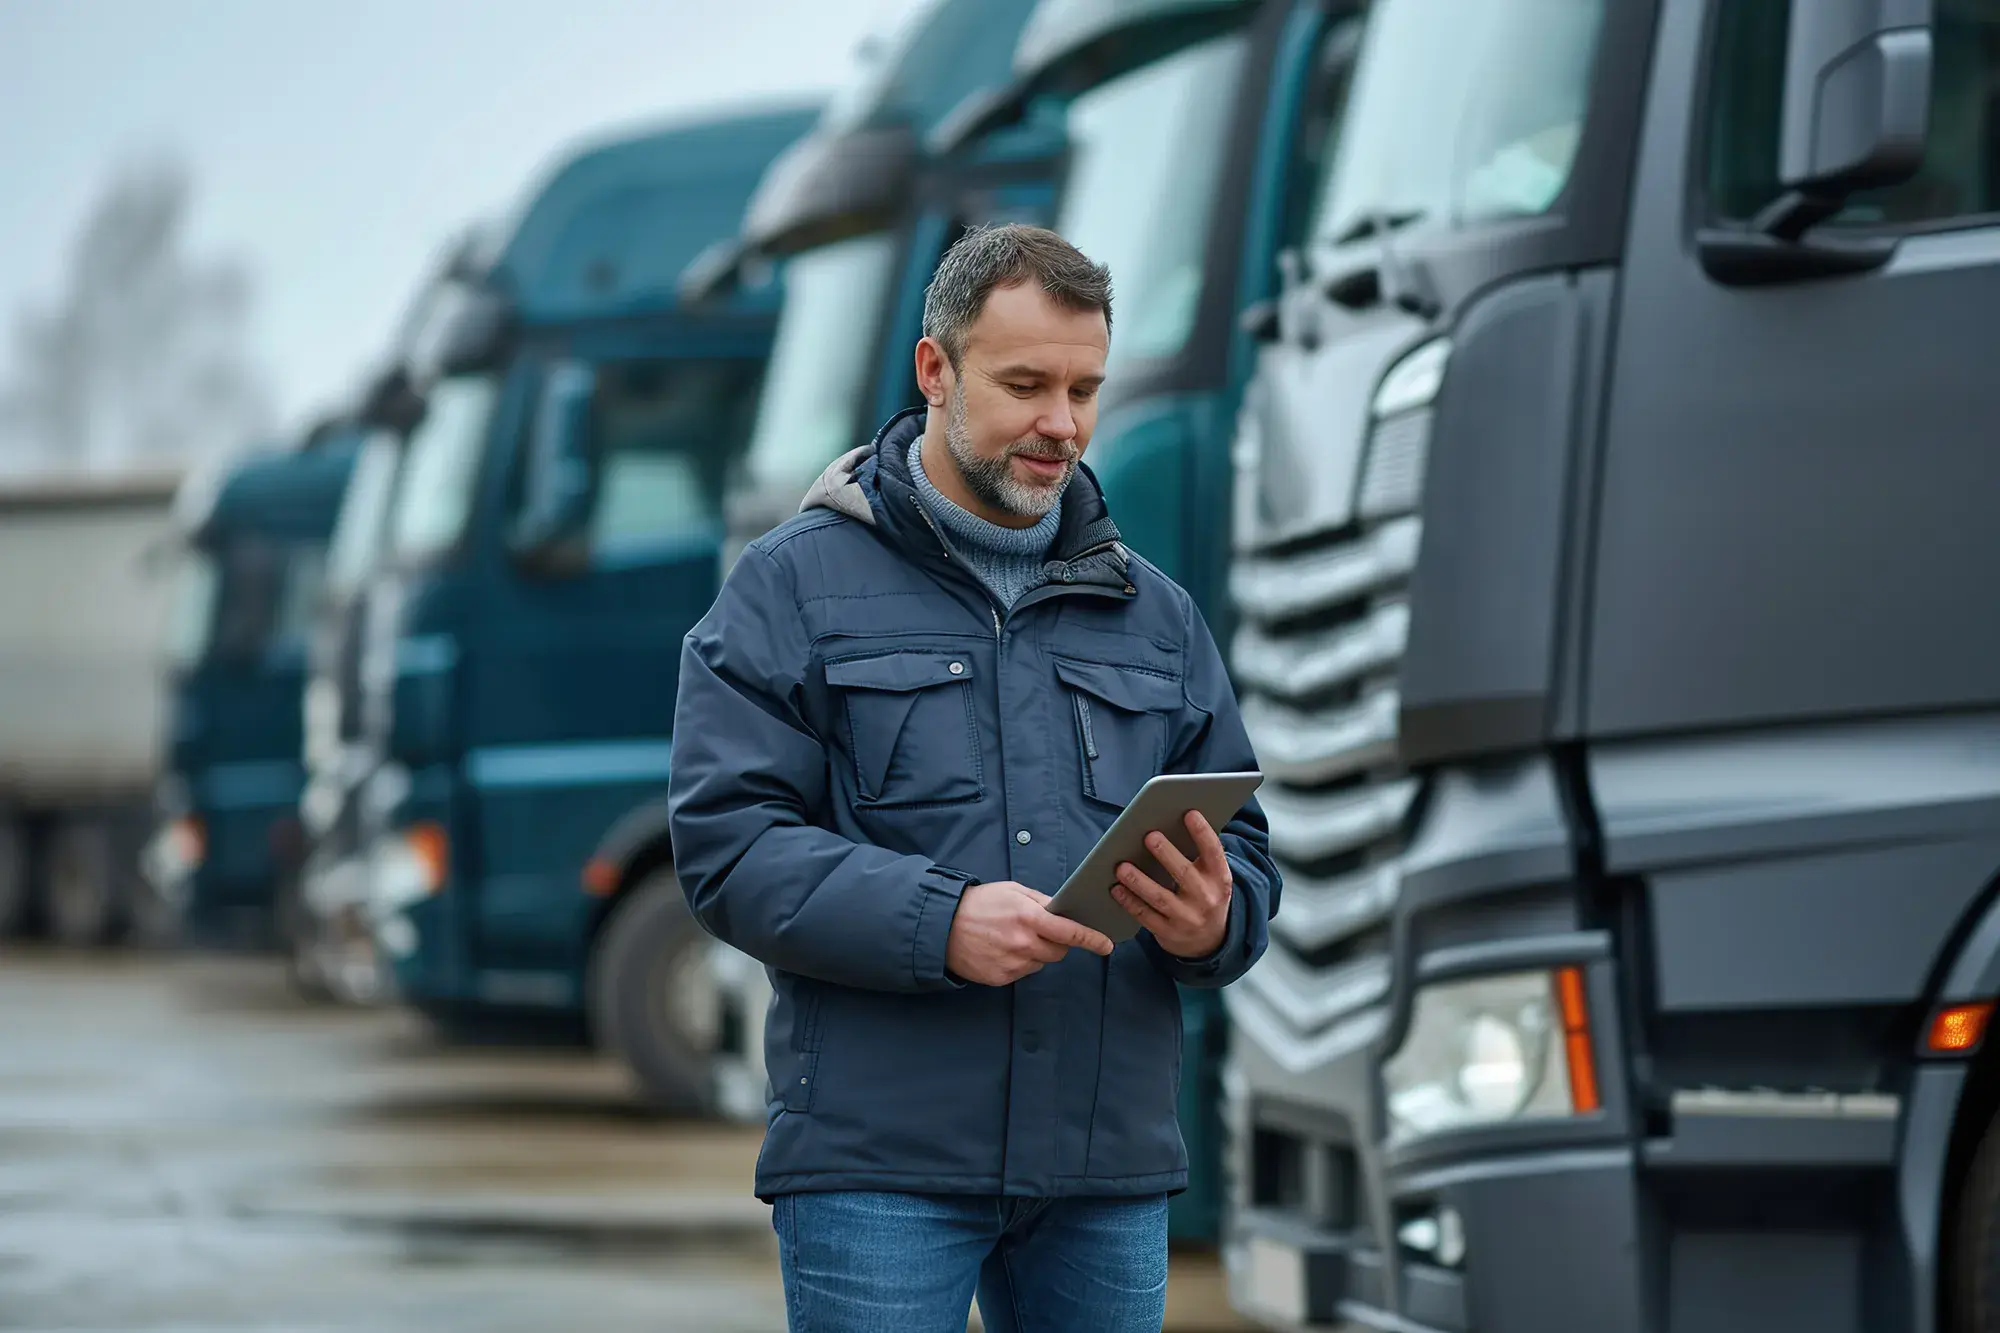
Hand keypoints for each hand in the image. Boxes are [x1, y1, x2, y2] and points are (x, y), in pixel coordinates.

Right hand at [946, 880, 1114, 986]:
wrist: (942, 926)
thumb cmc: (979, 903)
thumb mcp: (1013, 891)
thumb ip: (1042, 901)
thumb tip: (1065, 911)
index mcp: (1028, 918)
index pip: (1070, 932)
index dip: (1092, 939)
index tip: (1106, 945)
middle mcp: (1023, 944)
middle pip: (1059, 951)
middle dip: (1058, 941)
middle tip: (1041, 930)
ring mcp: (1013, 964)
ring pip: (1042, 962)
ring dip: (1037, 952)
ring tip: (1013, 937)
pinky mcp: (1002, 978)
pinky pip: (1024, 972)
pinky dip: (1020, 962)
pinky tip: (1002, 949)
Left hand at [1111, 811, 1232, 959]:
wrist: (1210, 941)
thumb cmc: (1205, 896)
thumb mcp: (1212, 879)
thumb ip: (1198, 856)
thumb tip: (1170, 823)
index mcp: (1220, 879)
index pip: (1213, 853)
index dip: (1203, 833)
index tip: (1189, 814)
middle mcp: (1206, 899)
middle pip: (1184, 874)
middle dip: (1166, 854)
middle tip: (1149, 836)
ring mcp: (1186, 918)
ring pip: (1160, 897)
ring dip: (1139, 881)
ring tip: (1121, 866)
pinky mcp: (1168, 932)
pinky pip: (1145, 915)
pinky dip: (1129, 901)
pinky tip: (1116, 888)